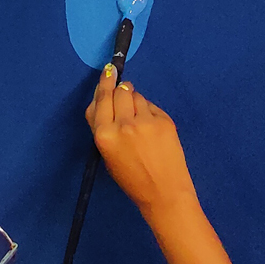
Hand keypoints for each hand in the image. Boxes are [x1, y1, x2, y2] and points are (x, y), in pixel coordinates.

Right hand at [85, 65, 197, 220]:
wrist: (164, 191)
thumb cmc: (132, 179)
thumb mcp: (107, 156)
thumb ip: (102, 128)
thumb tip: (103, 102)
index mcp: (104, 136)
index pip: (100, 100)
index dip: (103, 83)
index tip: (107, 72)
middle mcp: (123, 124)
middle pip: (119, 92)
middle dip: (120, 90)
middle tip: (124, 95)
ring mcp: (145, 121)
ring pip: (136, 95)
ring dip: (134, 100)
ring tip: (139, 118)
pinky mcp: (164, 120)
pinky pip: (151, 105)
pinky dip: (149, 111)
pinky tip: (151, 128)